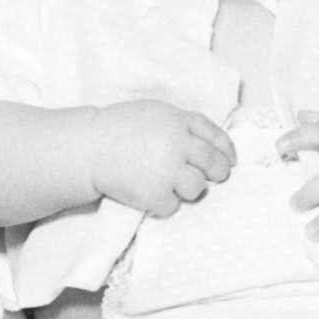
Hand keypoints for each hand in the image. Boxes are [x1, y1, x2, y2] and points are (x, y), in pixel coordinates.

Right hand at [90, 101, 233, 216]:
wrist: (88, 148)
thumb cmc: (118, 129)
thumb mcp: (153, 113)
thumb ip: (180, 124)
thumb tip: (208, 143)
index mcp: (177, 121)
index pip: (214, 135)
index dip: (226, 149)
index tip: (230, 160)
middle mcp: (177, 144)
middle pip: (213, 163)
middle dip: (218, 172)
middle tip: (214, 177)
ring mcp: (167, 170)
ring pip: (197, 188)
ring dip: (189, 189)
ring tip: (171, 184)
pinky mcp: (154, 194)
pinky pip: (172, 206)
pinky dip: (164, 203)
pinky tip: (150, 193)